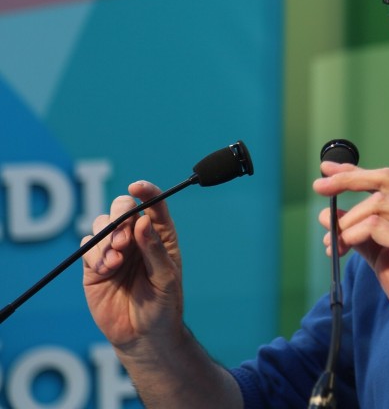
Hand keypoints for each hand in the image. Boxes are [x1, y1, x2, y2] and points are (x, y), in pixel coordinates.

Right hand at [82, 181, 184, 351]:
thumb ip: (154, 249)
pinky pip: (88, 247)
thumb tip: (143, 221)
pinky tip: (107, 269)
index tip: (137, 186)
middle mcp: (136, 239)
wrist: (143, 336)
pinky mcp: (95, 267)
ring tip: (116, 259)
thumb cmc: (163, 306)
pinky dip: (95, 253)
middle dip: (119, 215)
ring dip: (106, 236)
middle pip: (122, 208)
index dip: (146, 191)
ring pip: (101, 225)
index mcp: (160, 236)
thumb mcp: (166, 277)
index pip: (154, 205)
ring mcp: (114, 251)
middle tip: (122, 236)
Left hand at [314, 162, 388, 349]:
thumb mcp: (385, 258)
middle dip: (348, 179)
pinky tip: (345, 246)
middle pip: (385, 180)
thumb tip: (328, 216)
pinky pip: (378, 226)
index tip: (328, 169)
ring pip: (378, 202)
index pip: (388, 179)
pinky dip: (354, 233)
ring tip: (336, 241)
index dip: (356, 171)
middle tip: (319, 186)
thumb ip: (361, 236)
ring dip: (348, 219)